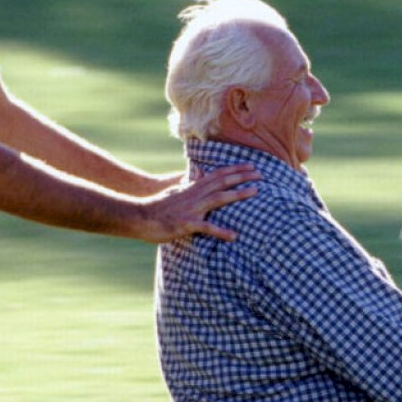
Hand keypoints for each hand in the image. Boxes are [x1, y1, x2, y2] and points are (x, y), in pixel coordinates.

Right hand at [137, 164, 258, 242]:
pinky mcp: (186, 224)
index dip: (236, 169)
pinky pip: (206, 227)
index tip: (251, 165)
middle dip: (242, 176)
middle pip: (222, 182)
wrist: (139, 217)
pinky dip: (221, 231)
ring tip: (255, 192)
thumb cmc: (158, 206)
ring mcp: (191, 209)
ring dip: (237, 194)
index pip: (218, 174)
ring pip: (218, 198)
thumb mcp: (175, 191)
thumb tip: (196, 173)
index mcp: (193, 187)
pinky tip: (234, 236)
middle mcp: (195, 194)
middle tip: (261, 173)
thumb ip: (188, 182)